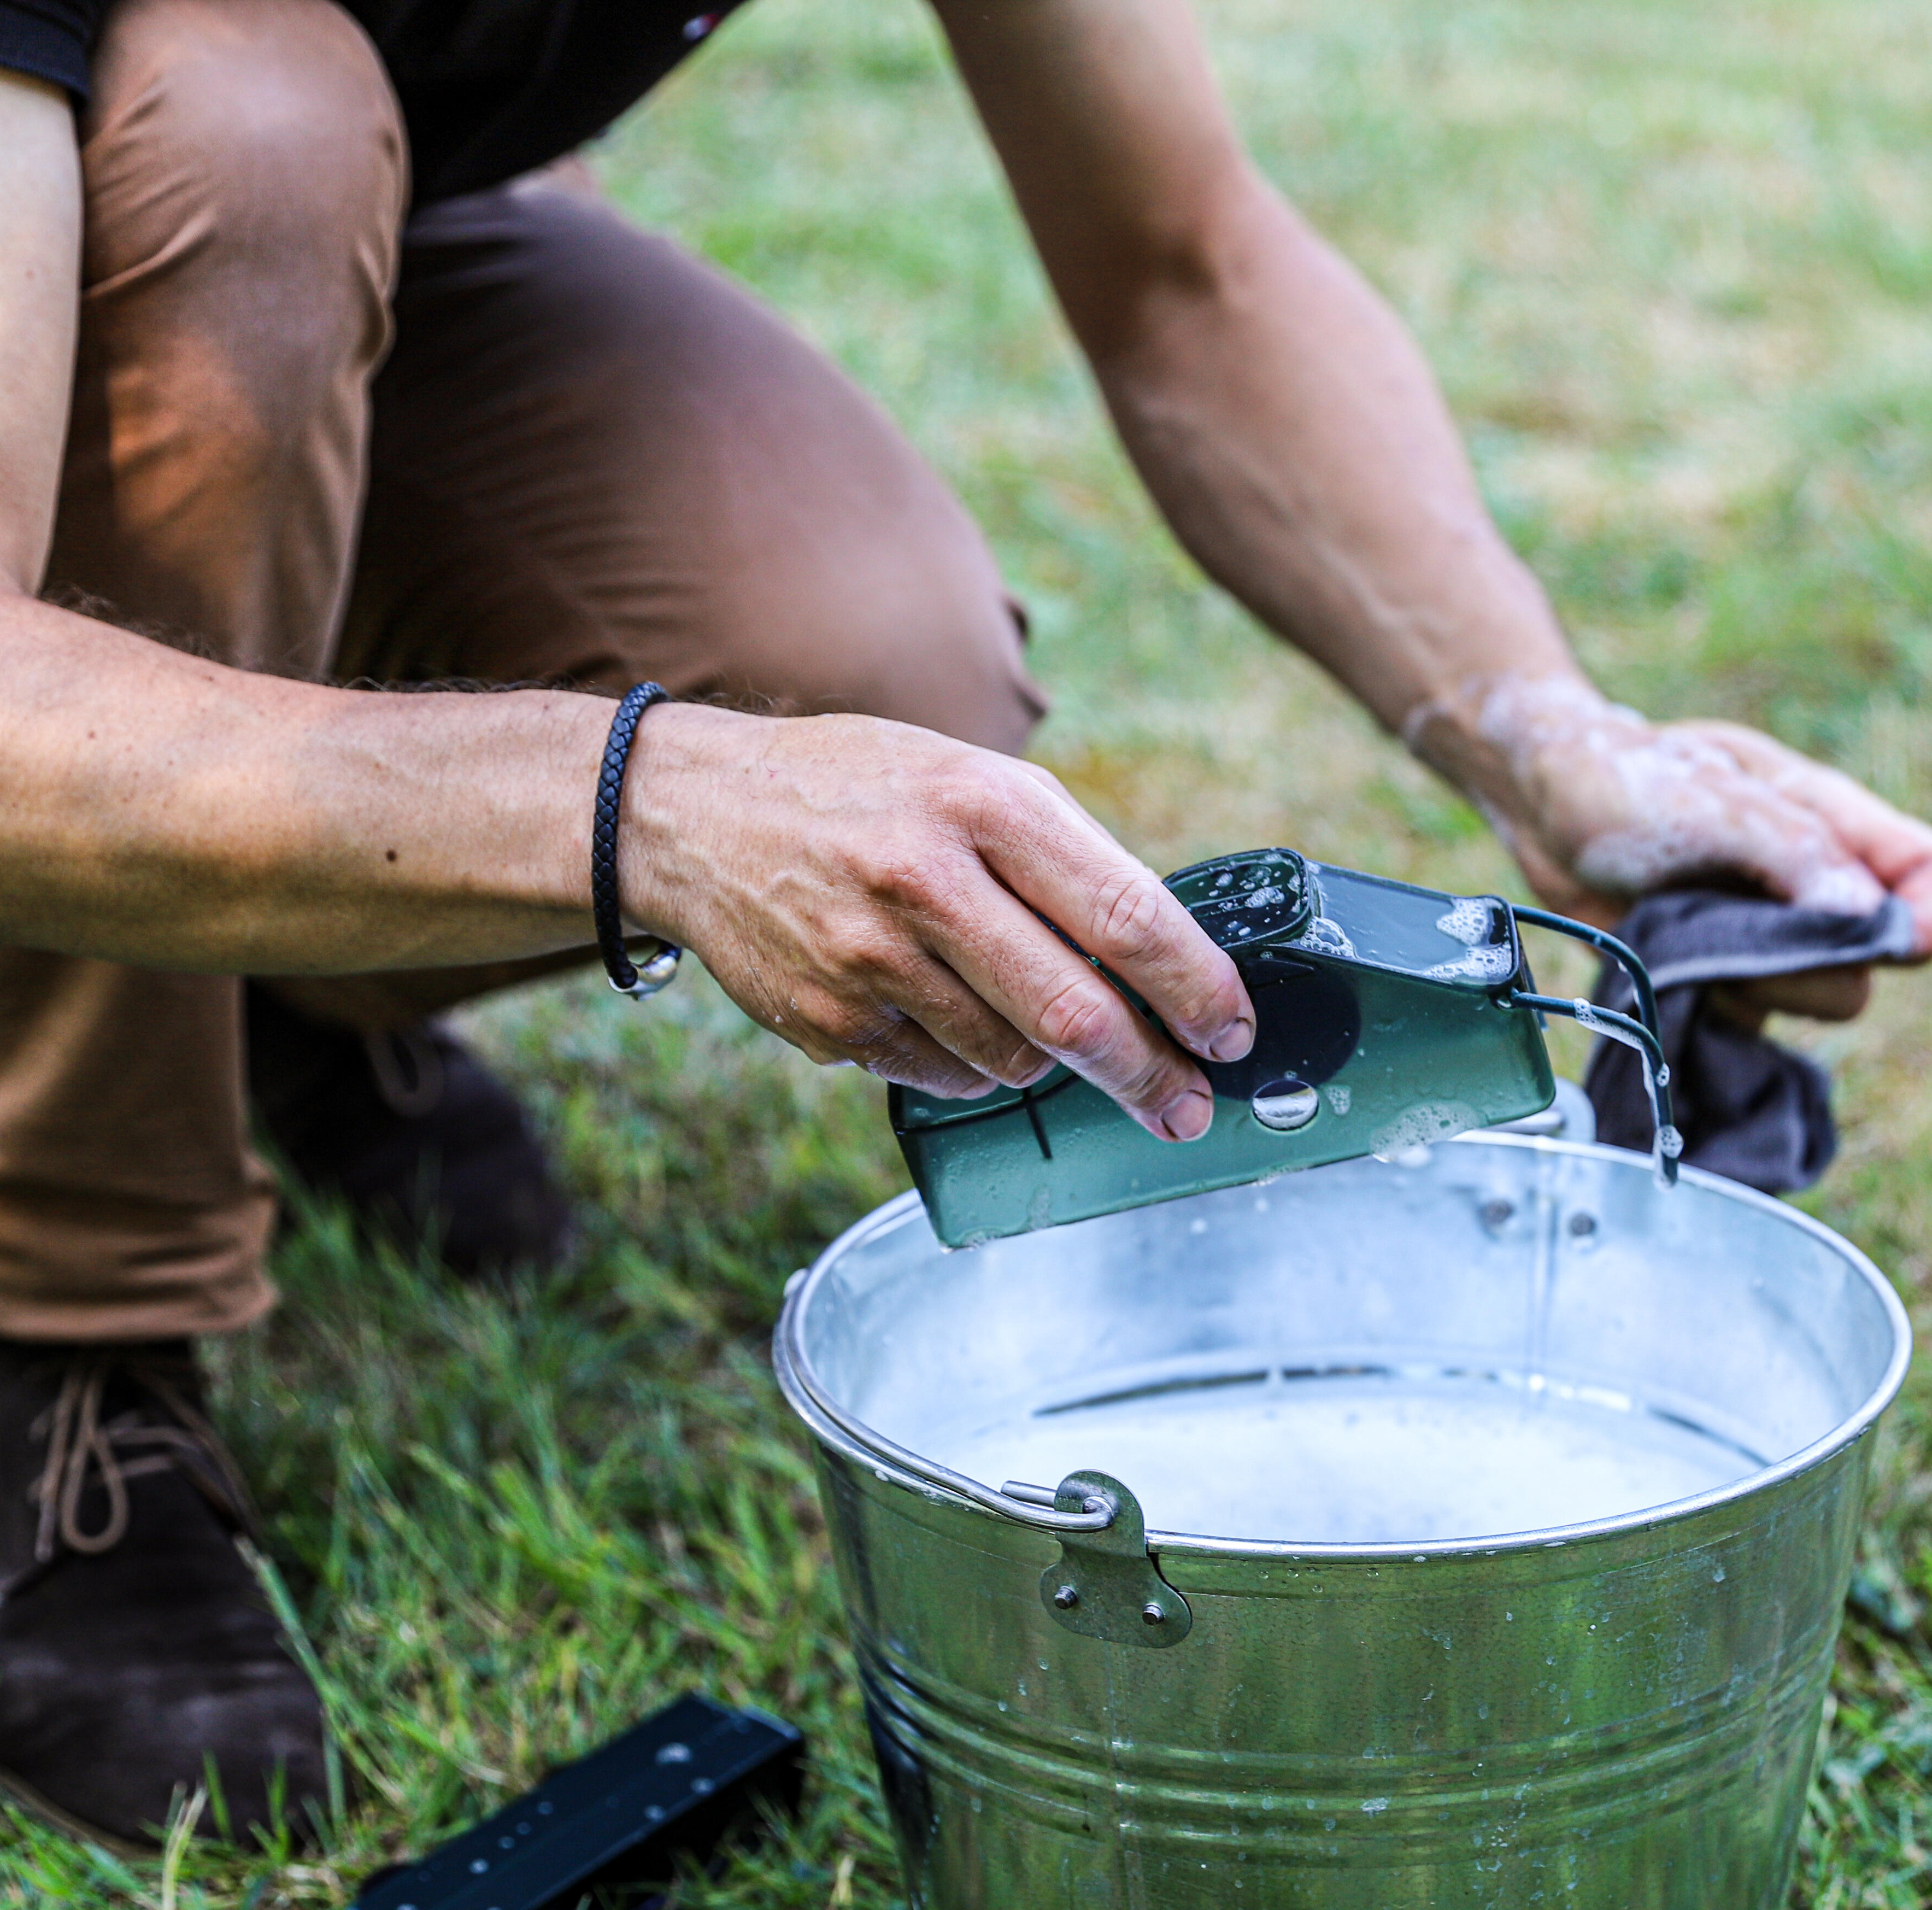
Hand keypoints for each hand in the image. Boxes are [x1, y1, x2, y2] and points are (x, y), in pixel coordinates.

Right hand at [621, 708, 1254, 1139]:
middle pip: (1075, 1014)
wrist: (696, 812)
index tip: (1235, 1032)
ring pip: (1013, 1059)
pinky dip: (974, 1066)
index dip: (1196, 987)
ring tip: (1038, 1025)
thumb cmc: (864, 793)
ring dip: (1051, 1063)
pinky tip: (951, 1016)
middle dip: (1151, 1074)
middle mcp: (927, 879)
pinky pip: (945, 1077)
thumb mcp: (973, 781)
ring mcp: (871, 959)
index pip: (1125, 915)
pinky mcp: (830, 1021)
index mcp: (984, 803)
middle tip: (1188, 1106)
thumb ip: (1066, 862)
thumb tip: (1166, 961)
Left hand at [1406, 675, 1931, 1022]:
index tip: (1880, 936)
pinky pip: (1752, 1026)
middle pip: (1875, 964)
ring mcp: (1775, 940)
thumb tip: (1870, 917)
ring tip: (1682, 927)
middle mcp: (1821, 886)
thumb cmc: (1627, 778)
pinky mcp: (1730, 983)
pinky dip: (1712, 1006)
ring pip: (1814, 1002)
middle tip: (1722, 921)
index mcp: (1836, 822)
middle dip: (1803, 961)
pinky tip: (1666, 962)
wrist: (1542, 805)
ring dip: (1748, 980)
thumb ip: (1794, 851)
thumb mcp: (1710, 798)